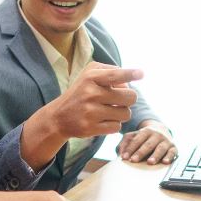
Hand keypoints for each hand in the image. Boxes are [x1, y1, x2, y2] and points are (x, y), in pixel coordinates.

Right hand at [21, 63, 141, 168]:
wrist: (58, 117)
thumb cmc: (81, 92)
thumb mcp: (89, 75)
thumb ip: (110, 72)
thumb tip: (130, 82)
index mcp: (91, 77)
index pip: (114, 75)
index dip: (129, 74)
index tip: (142, 73)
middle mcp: (90, 93)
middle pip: (130, 97)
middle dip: (129, 99)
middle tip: (119, 100)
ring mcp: (90, 111)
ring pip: (126, 113)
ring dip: (122, 113)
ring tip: (110, 110)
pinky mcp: (91, 128)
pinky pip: (117, 127)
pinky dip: (114, 124)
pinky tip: (103, 120)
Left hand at [118, 121, 176, 164]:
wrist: (161, 131)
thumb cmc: (144, 138)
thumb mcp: (134, 136)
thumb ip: (125, 143)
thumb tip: (121, 153)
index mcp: (145, 131)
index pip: (137, 140)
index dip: (130, 149)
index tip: (124, 157)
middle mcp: (157, 135)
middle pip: (148, 144)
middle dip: (140, 153)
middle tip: (133, 160)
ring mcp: (166, 141)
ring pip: (160, 148)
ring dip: (155, 155)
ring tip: (150, 162)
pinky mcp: (173, 147)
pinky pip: (173, 152)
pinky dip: (169, 157)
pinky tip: (165, 162)